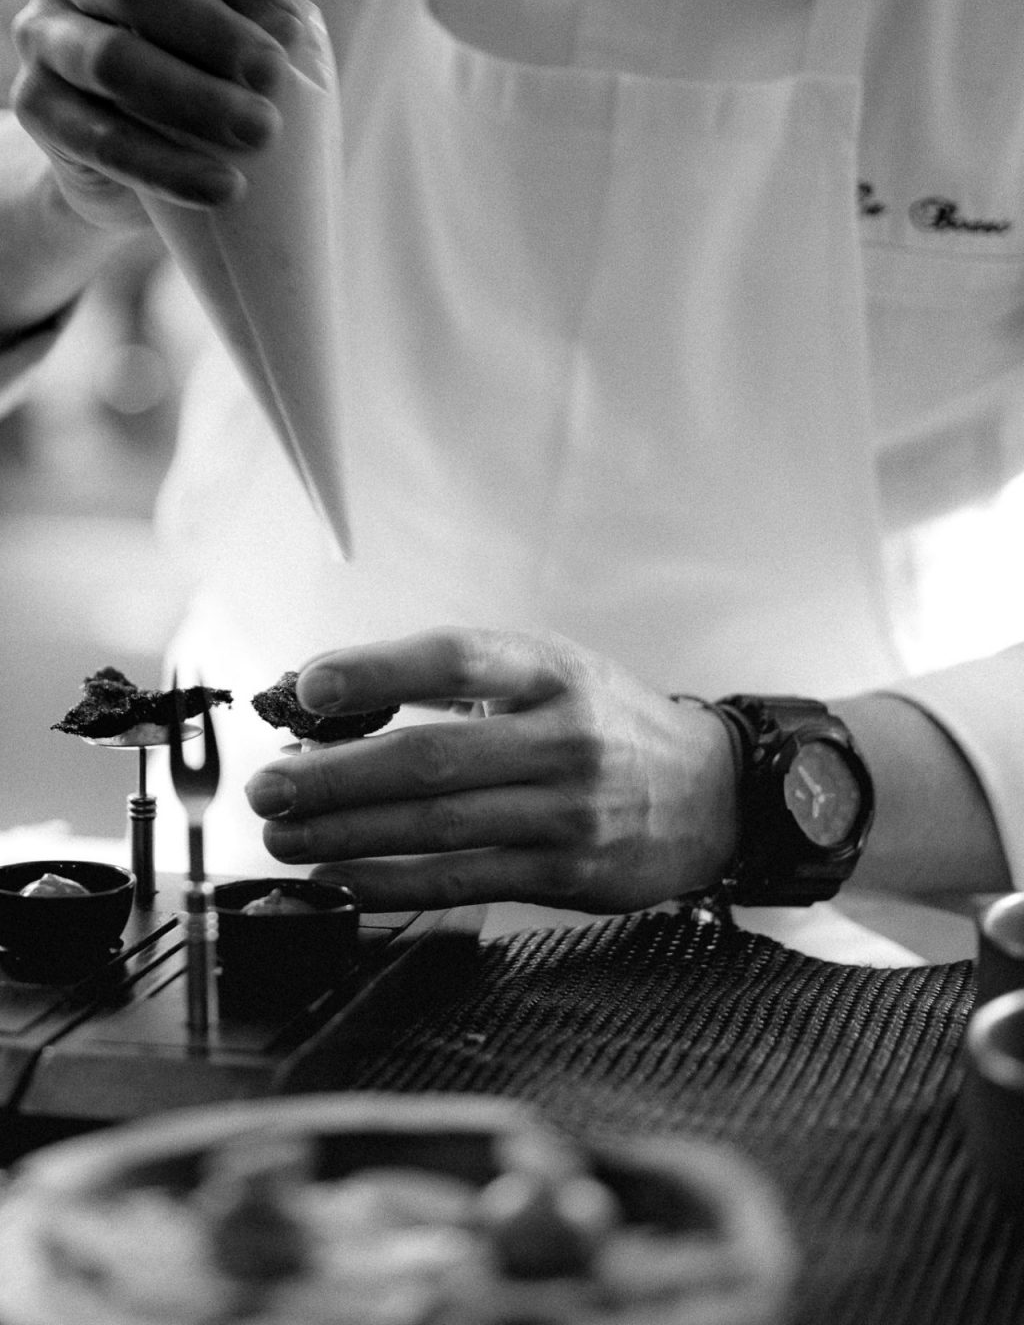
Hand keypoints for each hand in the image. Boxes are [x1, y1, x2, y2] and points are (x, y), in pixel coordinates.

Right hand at [10, 0, 306, 228]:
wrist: (134, 145)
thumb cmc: (191, 48)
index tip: (291, 27)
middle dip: (217, 33)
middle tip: (275, 77)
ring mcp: (44, 36)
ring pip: (113, 62)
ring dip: (195, 100)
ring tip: (260, 133)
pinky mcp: (38, 108)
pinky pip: (100, 139)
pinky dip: (167, 167)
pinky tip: (222, 186)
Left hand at [246, 628, 738, 912]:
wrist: (709, 792)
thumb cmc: (605, 722)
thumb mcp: (549, 674)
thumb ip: (455, 684)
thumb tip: (331, 700)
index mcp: (552, 671)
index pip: (456, 660)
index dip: (377, 671)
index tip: (307, 689)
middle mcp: (564, 737)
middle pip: (430, 757)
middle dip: (334, 775)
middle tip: (266, 786)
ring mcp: (568, 810)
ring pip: (437, 826)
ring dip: (345, 834)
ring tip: (282, 835)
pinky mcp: (568, 873)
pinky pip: (464, 880)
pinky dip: (391, 882)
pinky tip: (339, 879)